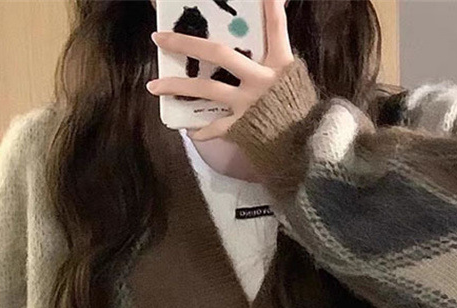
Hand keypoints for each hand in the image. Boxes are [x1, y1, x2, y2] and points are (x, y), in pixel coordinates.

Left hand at [146, 0, 293, 141]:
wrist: (303, 145)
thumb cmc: (298, 109)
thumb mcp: (294, 77)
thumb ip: (278, 57)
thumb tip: (269, 33)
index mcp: (279, 64)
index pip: (275, 29)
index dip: (270, 8)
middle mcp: (260, 80)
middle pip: (219, 54)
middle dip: (187, 44)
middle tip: (160, 38)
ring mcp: (248, 103)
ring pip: (206, 89)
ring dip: (177, 86)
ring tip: (153, 86)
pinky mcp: (241, 126)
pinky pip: (215, 127)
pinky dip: (202, 130)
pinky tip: (188, 129)